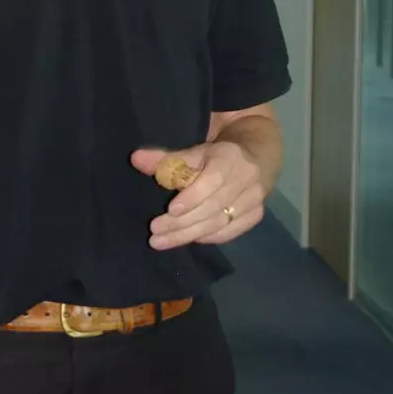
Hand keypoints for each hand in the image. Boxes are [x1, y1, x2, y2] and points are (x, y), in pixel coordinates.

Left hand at [132, 143, 264, 249]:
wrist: (257, 156)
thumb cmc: (217, 155)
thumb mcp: (193, 151)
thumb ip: (164, 158)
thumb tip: (135, 159)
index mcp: (231, 159)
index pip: (213, 180)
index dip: (193, 197)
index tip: (170, 210)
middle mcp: (247, 180)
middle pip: (213, 207)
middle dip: (182, 223)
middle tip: (154, 234)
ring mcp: (254, 200)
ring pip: (220, 223)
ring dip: (189, 235)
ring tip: (162, 241)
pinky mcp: (256, 215)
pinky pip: (229, 232)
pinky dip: (206, 237)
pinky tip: (188, 239)